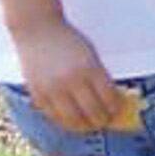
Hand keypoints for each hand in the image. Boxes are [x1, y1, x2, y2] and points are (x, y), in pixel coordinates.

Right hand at [14, 16, 123, 131]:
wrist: (37, 29)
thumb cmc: (68, 40)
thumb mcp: (90, 54)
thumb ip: (100, 77)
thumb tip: (112, 102)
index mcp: (89, 67)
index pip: (109, 98)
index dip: (116, 109)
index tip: (117, 112)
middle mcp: (71, 80)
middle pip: (93, 112)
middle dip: (102, 120)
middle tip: (105, 121)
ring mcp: (53, 89)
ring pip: (73, 120)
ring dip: (84, 126)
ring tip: (89, 124)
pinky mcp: (38, 94)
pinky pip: (55, 117)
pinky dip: (65, 121)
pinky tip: (72, 119)